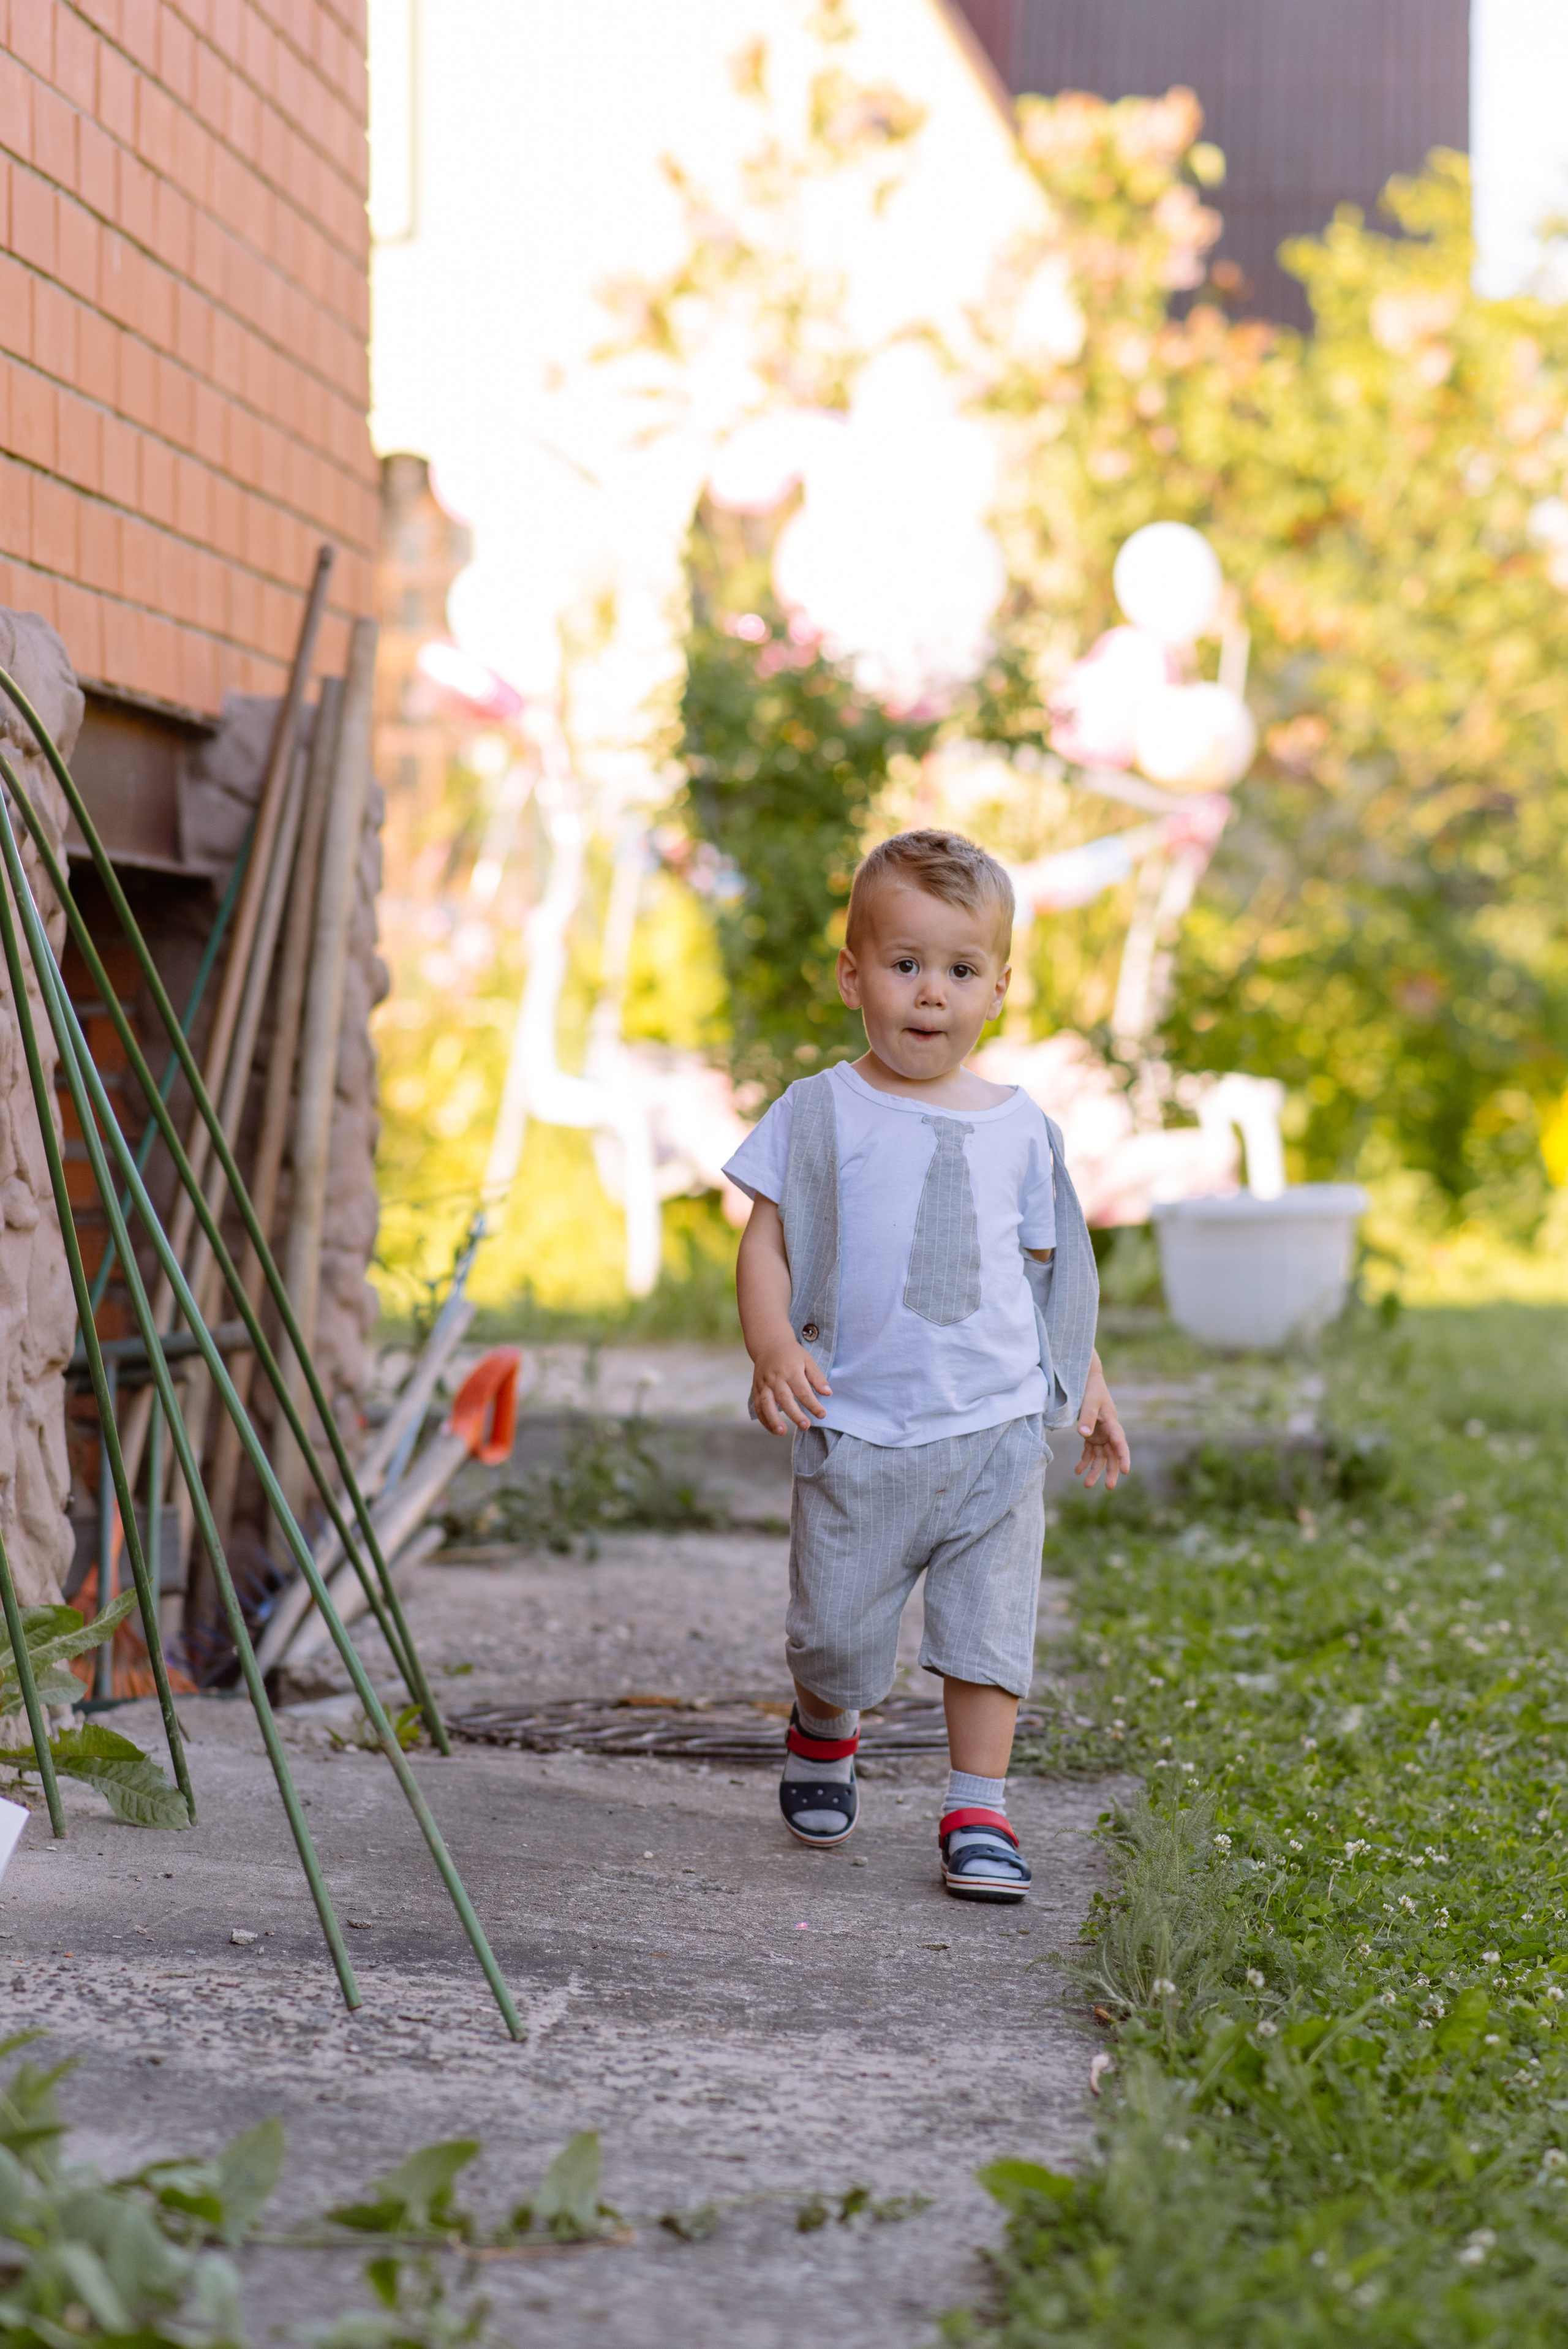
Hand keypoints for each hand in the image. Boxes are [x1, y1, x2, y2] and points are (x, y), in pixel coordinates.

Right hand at [751, 1344, 830, 1434]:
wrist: (769, 1344)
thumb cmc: (792, 1354)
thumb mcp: (808, 1360)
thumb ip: (817, 1377)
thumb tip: (828, 1393)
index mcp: (791, 1370)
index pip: (802, 1390)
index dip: (813, 1404)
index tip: (822, 1415)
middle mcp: (775, 1378)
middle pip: (784, 1398)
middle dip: (794, 1414)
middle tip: (805, 1426)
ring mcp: (764, 1383)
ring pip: (766, 1403)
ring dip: (773, 1419)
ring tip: (782, 1432)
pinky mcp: (756, 1389)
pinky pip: (757, 1406)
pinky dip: (764, 1419)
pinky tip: (774, 1430)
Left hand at [1074, 1353, 1130, 1489]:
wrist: (1086, 1379)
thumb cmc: (1090, 1389)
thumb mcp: (1088, 1401)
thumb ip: (1086, 1417)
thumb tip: (1083, 1435)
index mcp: (1112, 1423)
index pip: (1120, 1443)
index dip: (1124, 1457)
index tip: (1126, 1471)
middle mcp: (1109, 1431)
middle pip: (1113, 1455)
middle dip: (1111, 1471)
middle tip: (1108, 1487)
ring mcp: (1100, 1434)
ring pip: (1101, 1457)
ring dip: (1095, 1470)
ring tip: (1087, 1485)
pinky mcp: (1091, 1435)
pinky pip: (1089, 1452)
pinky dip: (1084, 1461)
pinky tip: (1077, 1471)